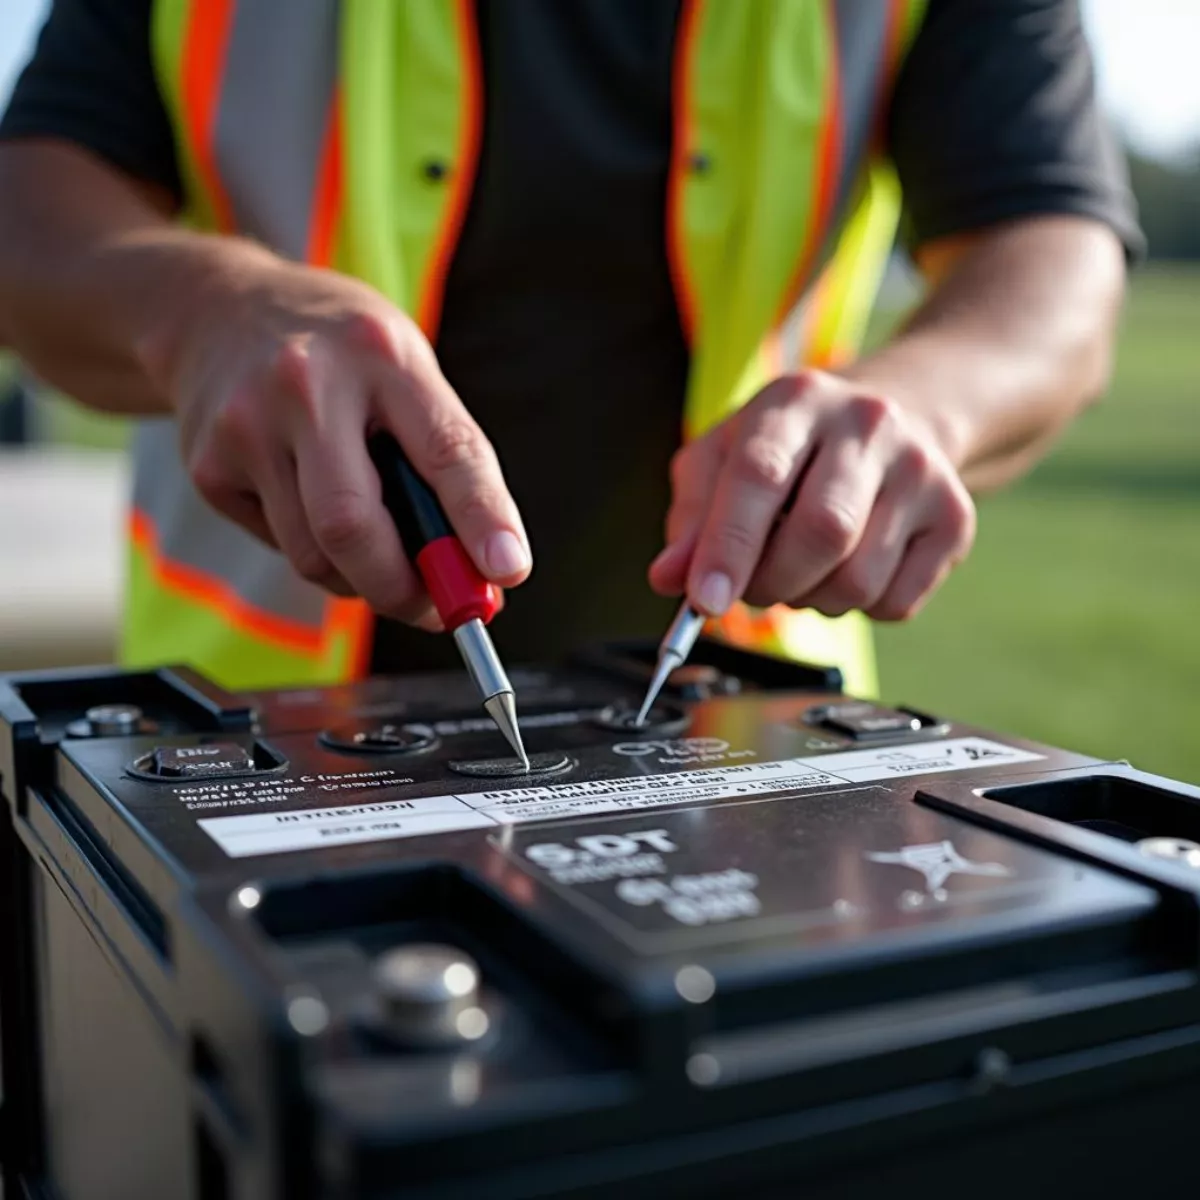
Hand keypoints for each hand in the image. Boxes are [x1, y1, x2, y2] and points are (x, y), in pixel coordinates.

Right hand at [137, 248, 530, 627]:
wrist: (215, 310)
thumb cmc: (339, 355)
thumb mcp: (404, 370)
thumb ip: (445, 459)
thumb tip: (488, 568)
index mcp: (381, 355)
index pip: (446, 450)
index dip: (482, 518)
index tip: (508, 571)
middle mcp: (306, 385)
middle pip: (353, 526)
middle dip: (404, 588)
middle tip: (436, 607)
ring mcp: (246, 427)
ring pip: (315, 555)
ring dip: (361, 578)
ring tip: (377, 548)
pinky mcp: (209, 468)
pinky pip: (281, 546)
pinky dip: (315, 551)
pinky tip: (310, 504)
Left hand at [649, 369, 975, 621]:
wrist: (898, 414)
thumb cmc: (790, 447)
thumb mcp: (723, 460)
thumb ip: (692, 518)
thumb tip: (669, 579)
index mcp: (796, 400)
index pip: (760, 475)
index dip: (729, 545)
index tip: (703, 600)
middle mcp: (868, 424)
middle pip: (821, 533)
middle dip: (771, 583)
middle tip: (750, 587)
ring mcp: (922, 470)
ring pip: (857, 579)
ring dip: (811, 600)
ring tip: (801, 570)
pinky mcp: (956, 518)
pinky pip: (895, 602)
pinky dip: (858, 608)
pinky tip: (848, 568)